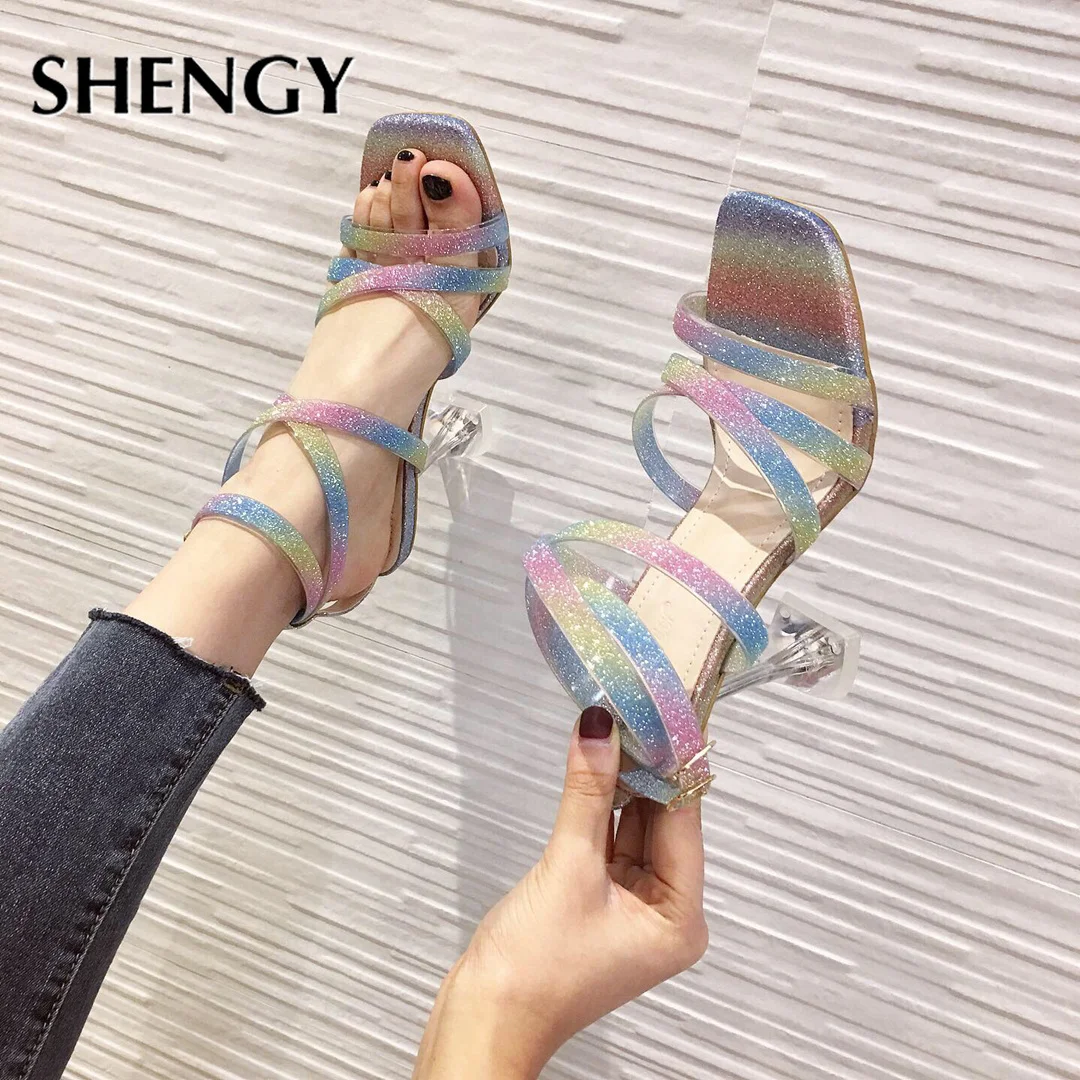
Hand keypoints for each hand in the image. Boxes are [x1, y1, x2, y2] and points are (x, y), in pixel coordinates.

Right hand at [413, 706, 707, 1078]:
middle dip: (644, 767)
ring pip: (632, 827)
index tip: (661, 712)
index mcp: (679, 918)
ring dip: (619, 783)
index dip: (670, 763)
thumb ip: (587, 793)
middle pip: (660, 822)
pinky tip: (594, 766)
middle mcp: (664, 913)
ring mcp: (630, 908)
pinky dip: (598, 808)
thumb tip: (600, 728)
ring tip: (613, 724)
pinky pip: (607, 842)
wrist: (484, 1020)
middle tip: (632, 707)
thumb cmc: (533, 970)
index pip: (682, 821)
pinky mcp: (598, 902)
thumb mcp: (567, 868)